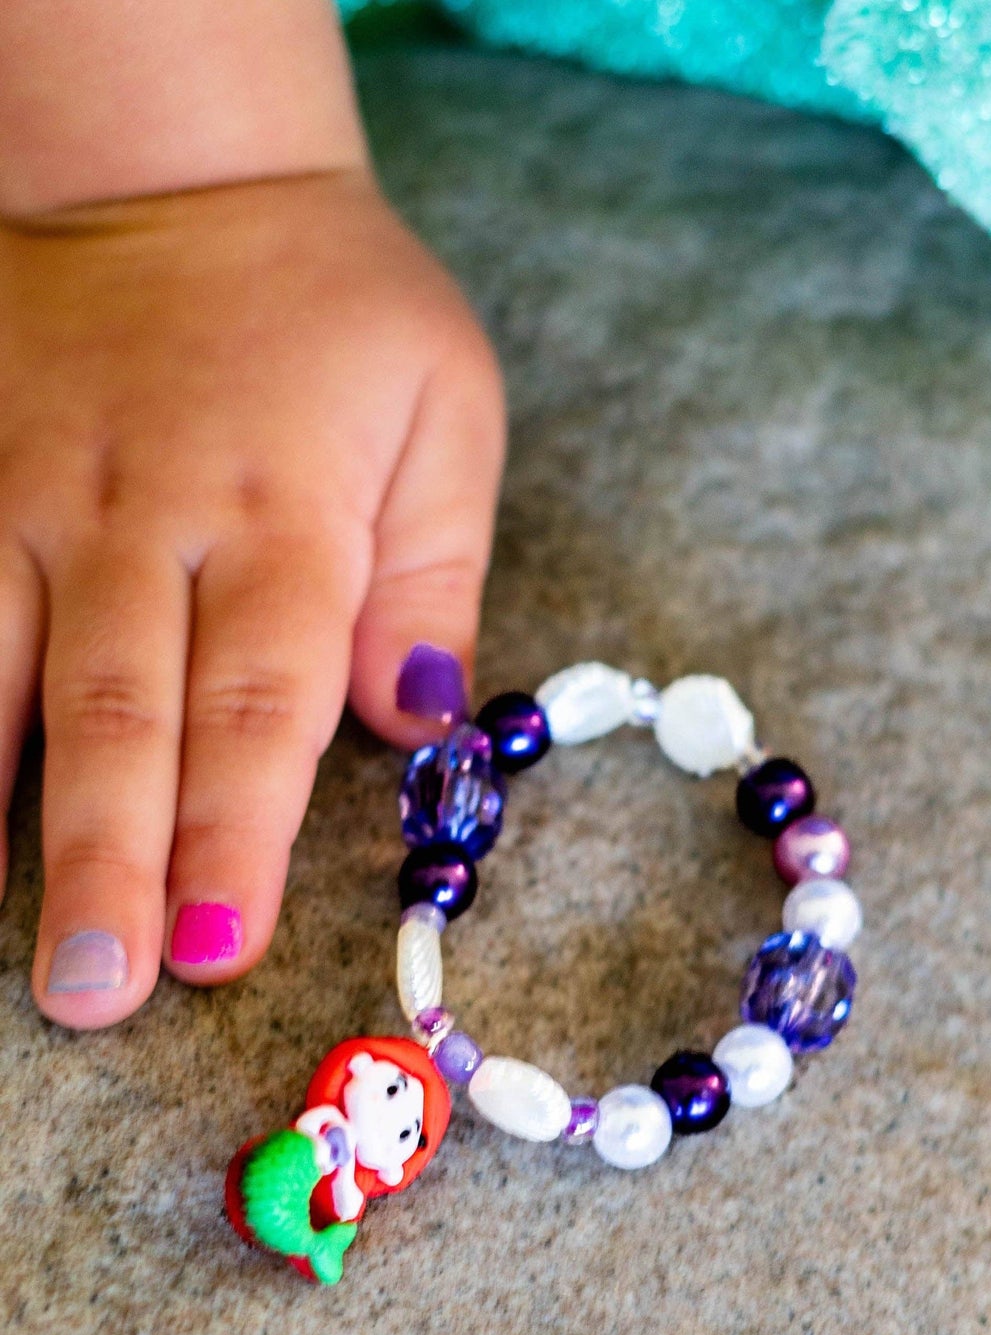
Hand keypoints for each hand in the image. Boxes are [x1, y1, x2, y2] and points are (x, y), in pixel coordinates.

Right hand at [0, 170, 503, 1026]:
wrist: (184, 177)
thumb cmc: (342, 315)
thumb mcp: (444, 414)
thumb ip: (433, 573)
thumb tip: (419, 715)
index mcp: (291, 515)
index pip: (263, 704)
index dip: (238, 834)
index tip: (222, 953)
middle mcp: (147, 518)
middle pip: (125, 714)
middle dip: (110, 862)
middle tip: (96, 995)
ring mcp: (31, 495)